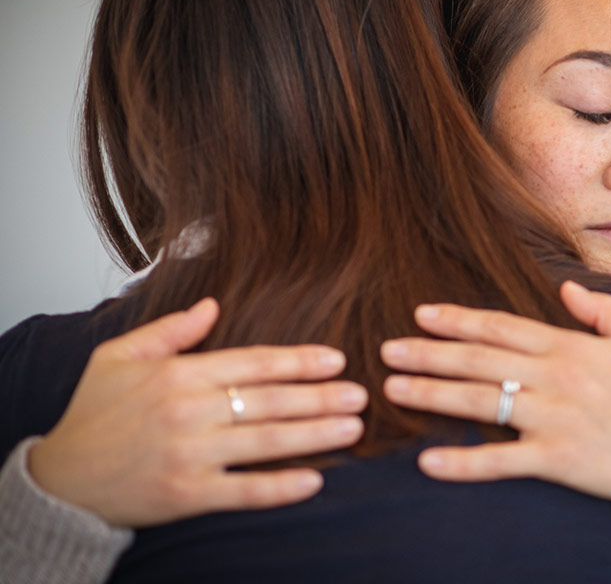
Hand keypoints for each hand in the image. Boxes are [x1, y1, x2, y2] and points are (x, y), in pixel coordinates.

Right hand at [27, 298, 367, 526]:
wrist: (61, 480)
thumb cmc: (93, 416)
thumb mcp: (119, 357)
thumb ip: (170, 330)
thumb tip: (213, 303)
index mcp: (178, 375)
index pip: (254, 363)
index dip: (300, 361)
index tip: (336, 360)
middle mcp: (188, 413)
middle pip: (271, 400)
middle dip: (321, 396)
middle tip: (362, 394)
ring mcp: (190, 455)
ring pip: (267, 442)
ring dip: (316, 434)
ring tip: (354, 427)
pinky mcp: (187, 495)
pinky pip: (245, 490)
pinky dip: (281, 486)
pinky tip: (315, 479)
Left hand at [380, 281, 610, 507]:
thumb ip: (604, 311)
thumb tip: (565, 288)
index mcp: (572, 348)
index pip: (503, 327)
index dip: (459, 320)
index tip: (422, 314)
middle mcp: (556, 379)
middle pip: (480, 360)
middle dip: (429, 352)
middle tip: (385, 350)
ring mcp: (554, 420)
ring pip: (480, 403)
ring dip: (432, 394)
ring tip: (394, 390)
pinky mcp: (557, 460)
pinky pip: (501, 462)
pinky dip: (463, 463)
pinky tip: (428, 462)